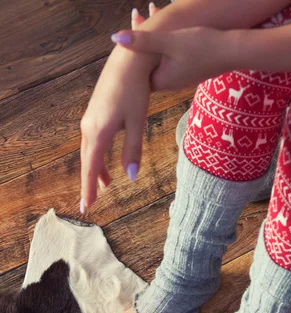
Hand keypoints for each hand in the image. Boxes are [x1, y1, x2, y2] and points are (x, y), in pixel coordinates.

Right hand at [79, 4, 160, 211]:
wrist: (129, 60)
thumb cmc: (136, 91)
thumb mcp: (137, 123)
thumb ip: (133, 151)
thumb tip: (131, 178)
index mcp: (99, 131)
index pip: (91, 168)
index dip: (88, 189)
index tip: (86, 207)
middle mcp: (89, 126)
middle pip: (87, 161)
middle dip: (88, 183)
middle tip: (88, 204)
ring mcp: (90, 118)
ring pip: (89, 151)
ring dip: (95, 169)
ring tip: (103, 185)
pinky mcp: (94, 112)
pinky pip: (92, 141)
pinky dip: (97, 155)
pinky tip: (105, 160)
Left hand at [110, 26, 233, 91]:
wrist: (233, 52)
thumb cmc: (203, 47)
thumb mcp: (170, 41)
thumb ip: (143, 40)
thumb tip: (115, 38)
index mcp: (161, 80)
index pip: (136, 70)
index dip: (127, 53)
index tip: (124, 31)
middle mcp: (169, 83)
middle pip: (146, 63)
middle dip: (140, 40)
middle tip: (136, 16)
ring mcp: (179, 78)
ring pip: (158, 57)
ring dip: (153, 38)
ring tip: (150, 11)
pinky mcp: (189, 71)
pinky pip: (170, 56)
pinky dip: (165, 42)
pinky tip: (169, 25)